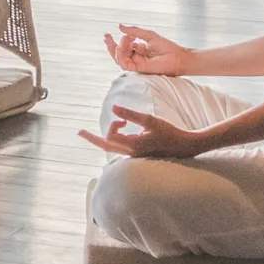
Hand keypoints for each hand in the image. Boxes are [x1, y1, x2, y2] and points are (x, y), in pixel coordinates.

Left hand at [78, 105, 205, 159]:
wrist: (185, 146)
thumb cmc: (169, 133)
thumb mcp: (150, 121)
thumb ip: (132, 115)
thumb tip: (113, 107)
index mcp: (133, 146)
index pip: (111, 136)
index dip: (114, 125)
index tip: (124, 120)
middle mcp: (131, 153)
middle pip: (105, 146)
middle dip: (92, 138)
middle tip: (78, 132)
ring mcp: (135, 156)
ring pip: (112, 149)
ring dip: (101, 139)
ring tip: (88, 135)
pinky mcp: (138, 155)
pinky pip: (119, 149)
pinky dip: (112, 141)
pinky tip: (110, 137)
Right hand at [105, 24, 191, 74]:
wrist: (178, 57)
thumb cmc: (168, 48)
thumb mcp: (149, 35)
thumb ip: (134, 31)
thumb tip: (120, 26)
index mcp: (138, 50)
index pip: (123, 47)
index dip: (114, 41)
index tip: (107, 34)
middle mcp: (136, 58)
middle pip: (118, 54)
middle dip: (111, 46)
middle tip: (107, 36)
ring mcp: (137, 63)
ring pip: (119, 60)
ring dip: (117, 49)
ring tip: (124, 39)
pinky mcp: (139, 68)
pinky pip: (125, 64)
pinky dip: (121, 55)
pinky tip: (124, 45)